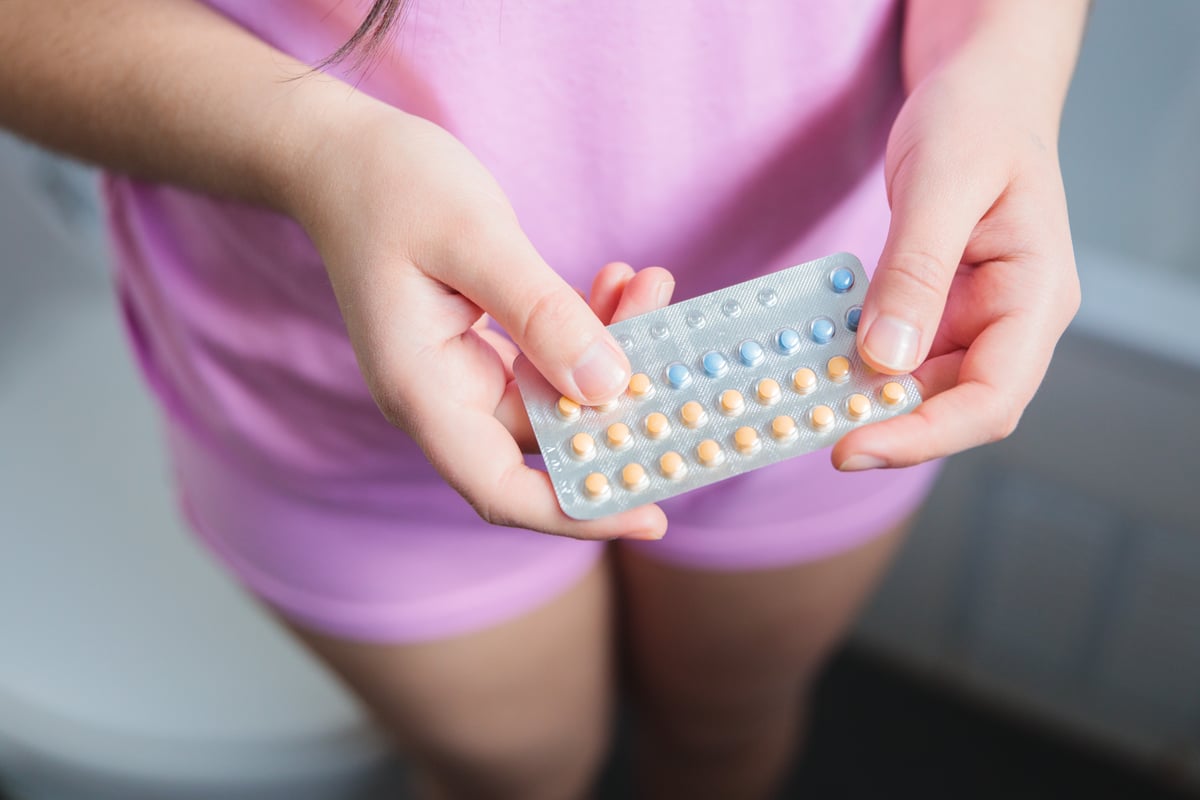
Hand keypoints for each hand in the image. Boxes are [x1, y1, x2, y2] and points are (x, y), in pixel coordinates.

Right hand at [290, 106, 671, 538]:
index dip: (578, 511)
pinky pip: (552, 358)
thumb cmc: (389, 185)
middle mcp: (442, 398)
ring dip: (613, 352)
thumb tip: (608, 384)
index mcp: (421, 391)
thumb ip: (541, 314)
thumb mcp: (473, 238)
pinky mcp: (482, 348)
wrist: (340, 155)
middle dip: (619, 406)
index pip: (501, 488)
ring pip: (559, 394)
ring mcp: (462, 375)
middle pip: (546, 443)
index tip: (653, 516)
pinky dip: (590, 326)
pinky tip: (621, 281)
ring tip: (650, 287)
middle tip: (681, 360)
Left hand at [834, 53, 1080, 470]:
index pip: (993, 398)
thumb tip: (886, 360)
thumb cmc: (978, 119)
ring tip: (801, 399)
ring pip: (922, 390)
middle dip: (884, 425)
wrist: (982, 91)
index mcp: (1036, 297)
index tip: (853, 446)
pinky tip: (814, 361)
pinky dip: (856, 364)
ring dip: (865, 399)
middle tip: (806, 426)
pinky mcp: (939, 312)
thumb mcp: (944, 182)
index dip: (925, 435)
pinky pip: (898, 356)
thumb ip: (916, 271)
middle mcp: (1012, 322)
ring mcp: (976, 321)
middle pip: (955, 408)